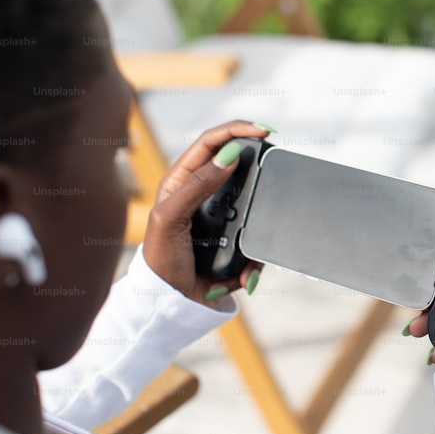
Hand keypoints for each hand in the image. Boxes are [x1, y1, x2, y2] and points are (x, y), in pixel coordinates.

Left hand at [141, 120, 269, 304]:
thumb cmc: (160, 259)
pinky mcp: (237, 241)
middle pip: (240, 167)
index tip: (263, 130)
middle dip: (258, 173)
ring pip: (256, 206)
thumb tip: (229, 155)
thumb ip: (198, 185)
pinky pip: (258, 241)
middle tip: (274, 167)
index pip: (212, 143)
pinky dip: (254, 260)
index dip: (237, 129)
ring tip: (245, 246)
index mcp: (183, 180)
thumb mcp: (170, 217)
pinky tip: (243, 274)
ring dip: (258, 226)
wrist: (170, 304)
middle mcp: (205, 193)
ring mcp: (224, 217)